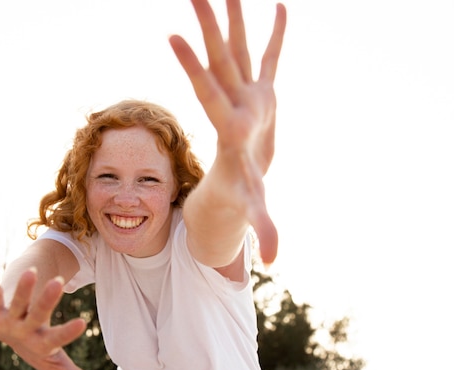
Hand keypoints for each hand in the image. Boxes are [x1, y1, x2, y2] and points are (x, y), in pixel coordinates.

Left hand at [0, 260, 114, 369]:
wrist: (4, 334)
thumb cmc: (37, 346)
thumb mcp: (58, 364)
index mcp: (41, 344)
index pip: (55, 340)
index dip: (66, 333)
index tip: (82, 321)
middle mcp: (23, 332)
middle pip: (36, 315)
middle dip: (46, 301)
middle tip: (59, 282)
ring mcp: (8, 319)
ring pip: (17, 301)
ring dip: (23, 287)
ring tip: (32, 271)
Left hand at [169, 0, 285, 263]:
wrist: (238, 183)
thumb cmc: (241, 196)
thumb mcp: (253, 208)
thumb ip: (262, 227)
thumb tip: (270, 260)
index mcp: (228, 124)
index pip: (206, 93)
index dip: (193, 68)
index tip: (173, 37)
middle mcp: (233, 104)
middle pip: (219, 58)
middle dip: (210, 25)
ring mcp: (247, 96)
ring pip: (238, 48)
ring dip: (234, 17)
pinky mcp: (264, 94)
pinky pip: (268, 57)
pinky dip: (275, 35)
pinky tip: (280, 6)